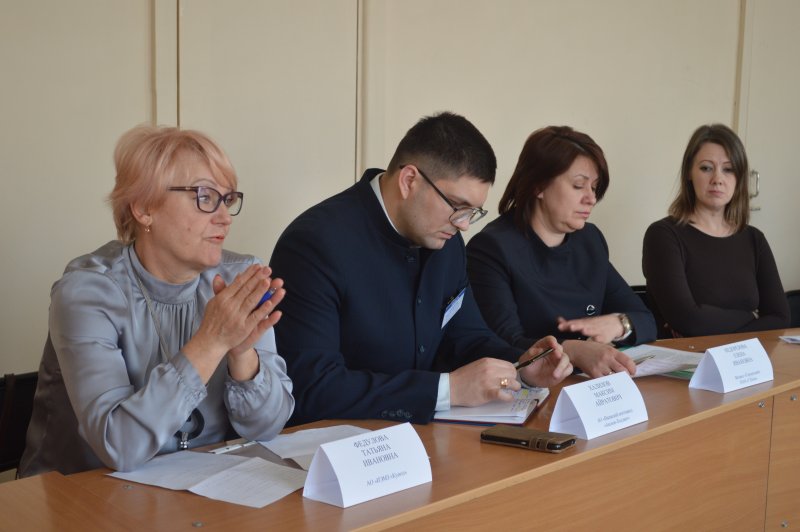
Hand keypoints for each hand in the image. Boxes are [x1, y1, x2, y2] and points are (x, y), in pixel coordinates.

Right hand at [183, 265, 284, 381]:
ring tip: (269, 281)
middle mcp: (230, 306)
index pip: (238, 283)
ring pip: (252, 301)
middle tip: (268, 269)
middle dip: (257, 278)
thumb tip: (218, 276)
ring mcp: (238, 317)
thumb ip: (220, 290)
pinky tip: (270, 303)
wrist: (210, 342)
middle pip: (246, 289)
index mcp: (223, 298)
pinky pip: (255, 317)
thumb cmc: (212, 321)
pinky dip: (263, 310)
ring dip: (261, 291)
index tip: (258, 266)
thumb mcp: (213, 303)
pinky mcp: (244, 328)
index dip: (249, 274)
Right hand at [449, 358, 520, 406]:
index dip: (511, 373)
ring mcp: (490, 381)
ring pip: (512, 383)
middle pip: (513, 374)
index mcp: (488, 361)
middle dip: (513, 380)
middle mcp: (491, 369)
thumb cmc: (463, 378)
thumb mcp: (478, 365)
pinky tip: (506, 398)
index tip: (509, 378)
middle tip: (510, 386)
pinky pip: (505, 395)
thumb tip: (504, 372)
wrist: (451, 387)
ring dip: (514, 389)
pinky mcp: (488, 393)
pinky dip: (509, 398)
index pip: (509, 365)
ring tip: (510, 392)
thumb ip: (490, 367)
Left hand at [517, 336, 571, 386]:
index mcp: (544, 345)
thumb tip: (539, 350)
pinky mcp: (563, 369)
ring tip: (555, 375)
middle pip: (559, 348)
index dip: (552, 341)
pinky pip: (568, 368)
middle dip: (559, 352)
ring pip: (565, 359)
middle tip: (557, 355)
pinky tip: (557, 377)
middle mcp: (553, 351)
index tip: (553, 345)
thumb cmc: (528, 366)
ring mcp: (559, 360)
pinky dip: (564, 372)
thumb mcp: (526, 360)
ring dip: (562, 366)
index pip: (550, 340)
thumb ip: (532, 354)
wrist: (530, 378)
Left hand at [557, 314, 623, 343]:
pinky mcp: (605, 336)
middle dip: (576, 326)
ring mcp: (598, 330)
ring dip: (588, 330)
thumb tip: (558, 320)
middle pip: (582, 325)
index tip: (560, 326)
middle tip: (570, 326)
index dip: (567, 325)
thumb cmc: (595, 324)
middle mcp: (590, 325)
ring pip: (592, 330)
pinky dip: (599, 338)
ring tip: (583, 330)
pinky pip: (601, 338)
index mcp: (583, 323)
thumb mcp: (583, 322)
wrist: (614, 323)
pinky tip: (596, 339)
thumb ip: (571, 323)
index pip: (574, 323)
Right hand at [563, 339, 635, 377]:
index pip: (627, 361)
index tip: (632, 373)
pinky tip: (607, 383)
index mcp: (612, 351)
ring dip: (616, 381)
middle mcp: (607, 358)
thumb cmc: (592, 349)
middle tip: (625, 380)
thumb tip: (626, 368)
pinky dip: (607, 383)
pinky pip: (604, 381)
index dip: (632, 369)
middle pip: (623, 371)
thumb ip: (615, 356)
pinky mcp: (594, 372)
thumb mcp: (605, 348)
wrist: (576, 350)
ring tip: (616, 382)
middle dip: (626, 377)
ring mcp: (600, 365)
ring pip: (614, 377)